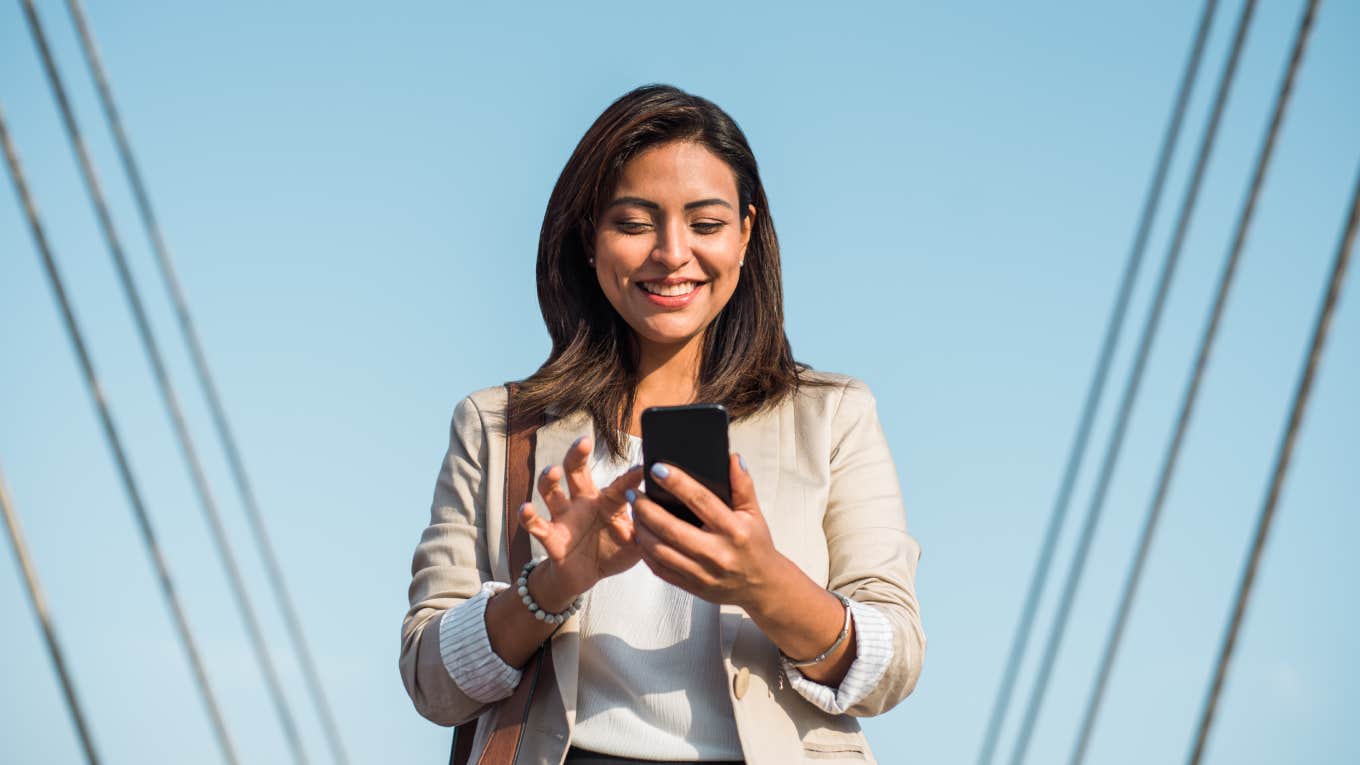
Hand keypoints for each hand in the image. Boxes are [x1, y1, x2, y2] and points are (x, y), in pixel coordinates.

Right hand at [518, 436, 644, 607]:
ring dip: (549, 480)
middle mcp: (583, 502)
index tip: (646, 464)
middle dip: (577, 455)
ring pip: (552, 492)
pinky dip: (528, 516)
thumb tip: (675, 519)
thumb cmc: (613, 552)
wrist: (585, 576)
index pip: (621, 484)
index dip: (633, 475)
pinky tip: (525, 508)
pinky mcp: (550, 536)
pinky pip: (536, 524)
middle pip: (576, 472)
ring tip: (552, 471)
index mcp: (607, 501)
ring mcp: (564, 517)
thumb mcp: (636, 544)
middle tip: (583, 441)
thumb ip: (650, 531)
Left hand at [630, 453, 787, 609]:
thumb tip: (732, 458)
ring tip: (635, 513)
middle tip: (634, 493)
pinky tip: (642, 537)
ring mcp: (703, 572)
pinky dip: (646, 552)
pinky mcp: (692, 586)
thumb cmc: (755, 546)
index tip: (658, 469)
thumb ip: (742, 485)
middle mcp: (717, 553)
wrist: (761, 585)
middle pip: (671, 528)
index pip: (701, 501)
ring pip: (660, 550)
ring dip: (642, 529)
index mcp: (733, 530)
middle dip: (646, 508)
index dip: (677, 483)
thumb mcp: (754, 513)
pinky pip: (660, 569)